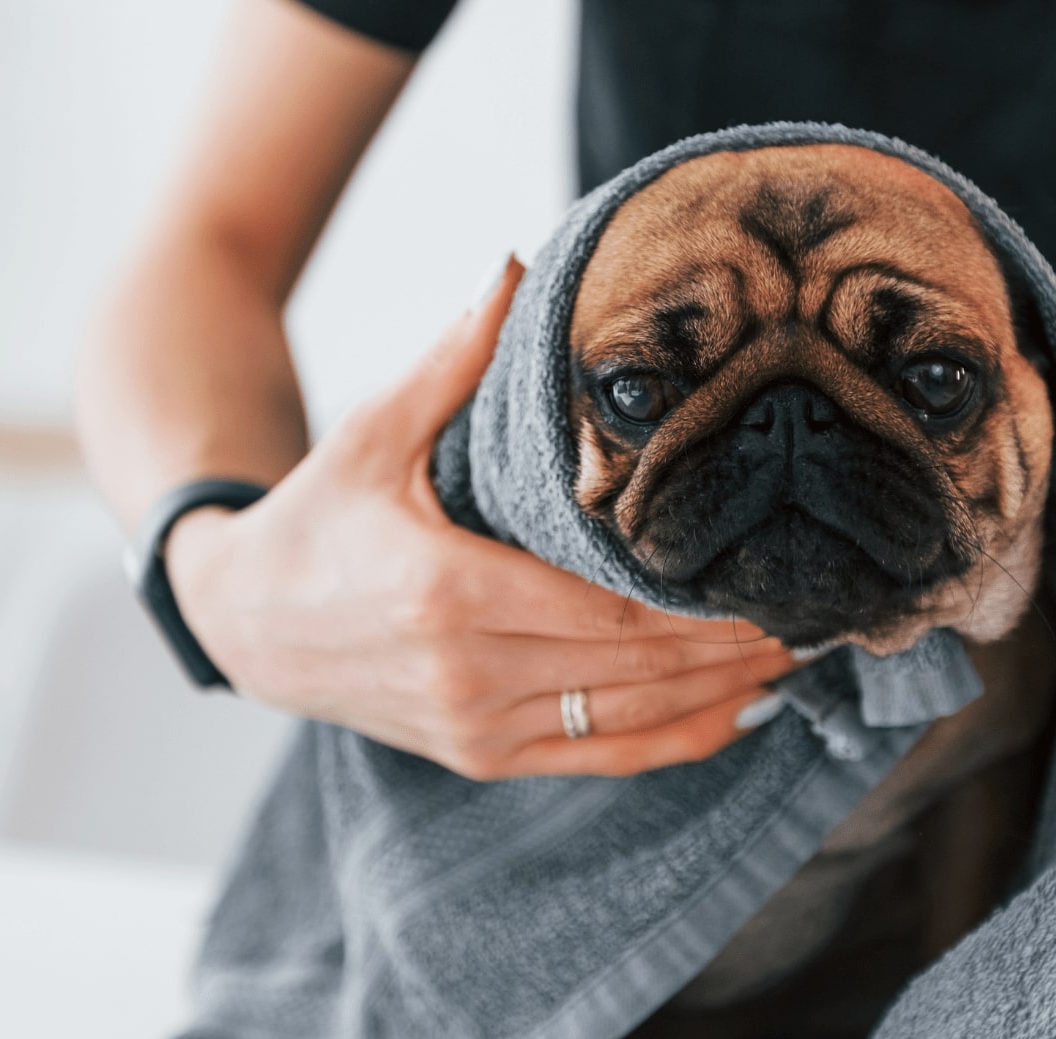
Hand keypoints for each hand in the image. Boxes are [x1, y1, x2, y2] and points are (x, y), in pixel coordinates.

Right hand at [165, 257, 792, 779]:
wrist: (245, 621)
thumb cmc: (317, 516)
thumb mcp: (376, 431)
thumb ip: (454, 358)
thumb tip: (515, 266)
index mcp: (449, 591)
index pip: (608, 607)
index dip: (698, 602)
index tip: (768, 574)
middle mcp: (468, 672)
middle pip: (634, 666)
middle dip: (728, 644)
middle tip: (809, 610)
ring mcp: (475, 727)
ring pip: (626, 718)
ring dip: (717, 693)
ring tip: (790, 657)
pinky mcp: (479, 756)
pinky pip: (595, 757)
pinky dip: (670, 742)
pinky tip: (730, 717)